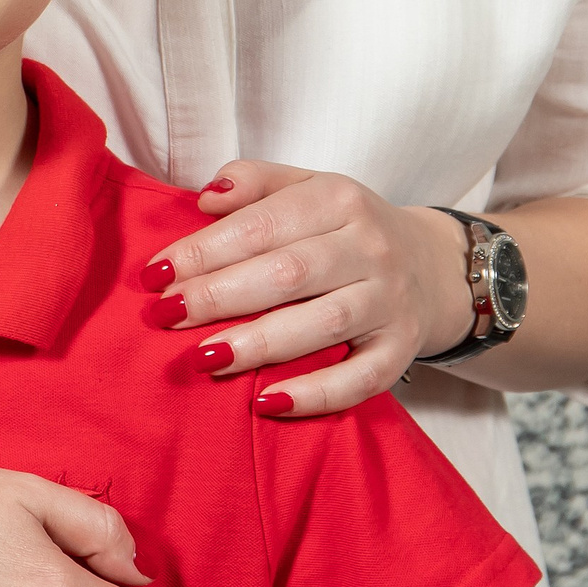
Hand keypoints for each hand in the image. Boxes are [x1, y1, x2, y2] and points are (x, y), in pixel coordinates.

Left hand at [145, 163, 472, 418]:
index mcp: (340, 199)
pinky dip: (315, 395)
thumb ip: (255, 184)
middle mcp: (371, 248)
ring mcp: (390, 302)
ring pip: (321, 324)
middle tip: (164, 315)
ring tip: (203, 357)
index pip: (262, 225)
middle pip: (287, 273)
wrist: (431, 267)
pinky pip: (361, 379)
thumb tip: (205, 198)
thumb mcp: (307, 189)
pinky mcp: (400, 351)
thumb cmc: (346, 230)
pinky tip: (267, 402)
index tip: (155, 274)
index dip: (204, 251)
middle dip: (218, 296)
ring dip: (257, 343)